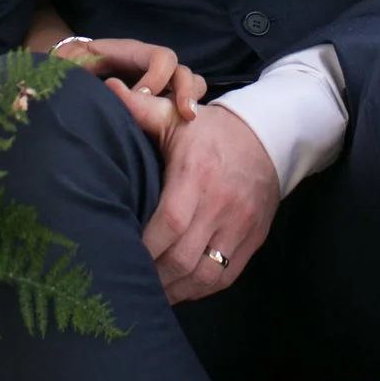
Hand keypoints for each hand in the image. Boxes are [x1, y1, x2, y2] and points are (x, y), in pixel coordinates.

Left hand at [59, 38, 207, 116]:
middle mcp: (153, 66)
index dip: (158, 75)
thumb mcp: (72, 60)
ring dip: (193, 100)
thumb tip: (71, 66)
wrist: (79, 70)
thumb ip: (72, 61)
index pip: (161, 57)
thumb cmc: (77, 64)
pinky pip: (185, 101)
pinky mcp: (162, 100)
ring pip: (192, 83)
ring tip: (188, 120)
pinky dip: (188, 112)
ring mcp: (161, 82)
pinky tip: (181, 130)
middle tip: (185, 115)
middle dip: (186, 91)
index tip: (142, 97)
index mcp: (135, 54)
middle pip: (182, 71)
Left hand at [140, 104, 279, 303]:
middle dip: (152, 274)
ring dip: (174, 289)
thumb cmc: (213, 132)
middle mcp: (222, 204)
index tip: (120, 251)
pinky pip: (224, 277)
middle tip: (126, 279)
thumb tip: (108, 89)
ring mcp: (240, 226)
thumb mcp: (177, 116)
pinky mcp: (253, 240)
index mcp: (198, 175)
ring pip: (205, 275)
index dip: (144, 246)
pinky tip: (177, 289)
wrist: (271, 138)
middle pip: (183, 257)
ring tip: (148, 291)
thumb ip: (141, 108)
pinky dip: (198, 289)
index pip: (171, 223)